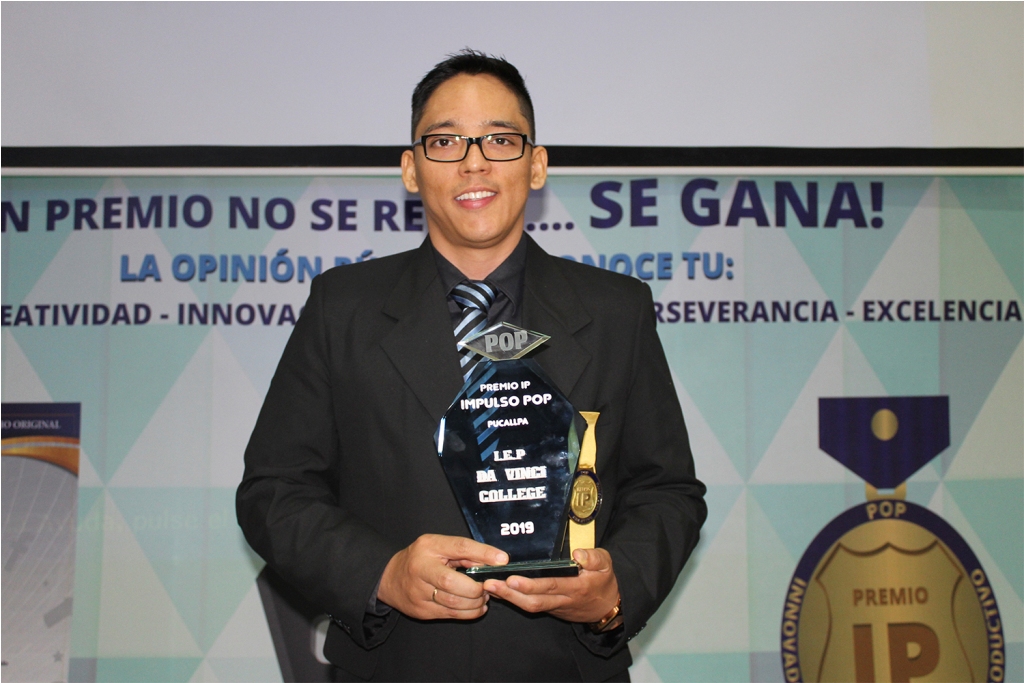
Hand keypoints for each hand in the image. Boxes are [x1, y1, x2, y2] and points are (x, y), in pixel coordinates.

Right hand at [377, 534, 508, 619]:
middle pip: (453, 583)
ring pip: (454, 603)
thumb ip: (463, 552)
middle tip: (488, 587)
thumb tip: (494, 561)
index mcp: (427, 547)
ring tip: (483, 597)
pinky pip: (451, 614)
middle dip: (476, 588)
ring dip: (475, 602)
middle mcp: (420, 569)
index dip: (482, 553)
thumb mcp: (438, 546)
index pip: (458, 547)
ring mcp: (419, 593)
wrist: (390, 578)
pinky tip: (477, 607)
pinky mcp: (422, 611)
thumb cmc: (421, 558)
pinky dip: (469, 613)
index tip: (502, 560)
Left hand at [482, 548, 618, 622]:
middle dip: (511, 593)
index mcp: (576, 587)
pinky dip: (513, 599)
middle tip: (490, 583)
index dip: (531, 585)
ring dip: (508, 598)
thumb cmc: (604, 581)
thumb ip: (594, 558)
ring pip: (530, 606)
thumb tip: (578, 553)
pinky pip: (530, 606)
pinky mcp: (550, 608)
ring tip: (489, 586)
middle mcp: (563, 599)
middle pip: (534, 600)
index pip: (551, 586)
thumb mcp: (606, 564)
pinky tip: (497, 591)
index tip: (512, 579)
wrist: (608, 607)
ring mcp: (555, 606)